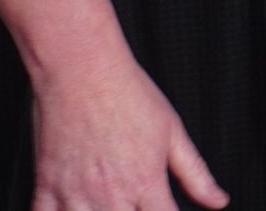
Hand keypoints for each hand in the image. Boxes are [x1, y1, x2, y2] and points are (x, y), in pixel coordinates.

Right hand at [30, 54, 228, 209]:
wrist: (82, 68)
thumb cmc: (128, 92)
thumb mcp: (173, 131)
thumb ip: (196, 173)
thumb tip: (219, 201)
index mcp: (146, 183)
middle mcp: (112, 195)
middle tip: (131, 204)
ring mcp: (76, 193)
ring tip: (105, 207)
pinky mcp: (47, 186)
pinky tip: (71, 209)